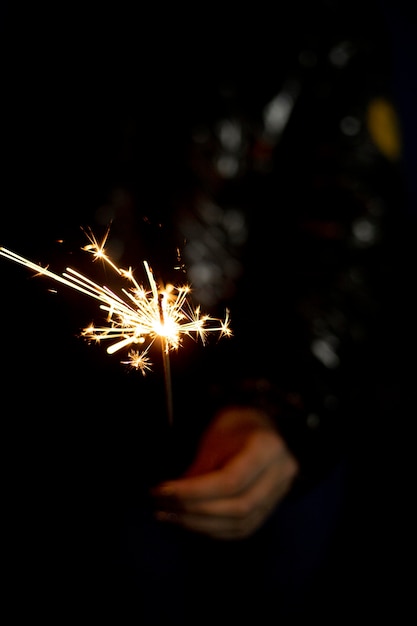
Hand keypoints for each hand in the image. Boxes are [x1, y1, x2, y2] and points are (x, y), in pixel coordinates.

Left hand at [151, 406, 299, 539]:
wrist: (261, 427)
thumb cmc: (235, 427)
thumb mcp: (215, 438)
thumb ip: (200, 469)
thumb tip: (174, 498)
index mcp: (268, 448)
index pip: (231, 481)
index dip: (195, 491)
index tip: (163, 491)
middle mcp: (281, 473)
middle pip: (238, 506)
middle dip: (196, 511)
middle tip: (162, 507)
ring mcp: (281, 493)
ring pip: (241, 523)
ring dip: (201, 525)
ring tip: (171, 517)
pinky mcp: (272, 508)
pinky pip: (243, 529)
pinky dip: (215, 530)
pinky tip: (191, 524)